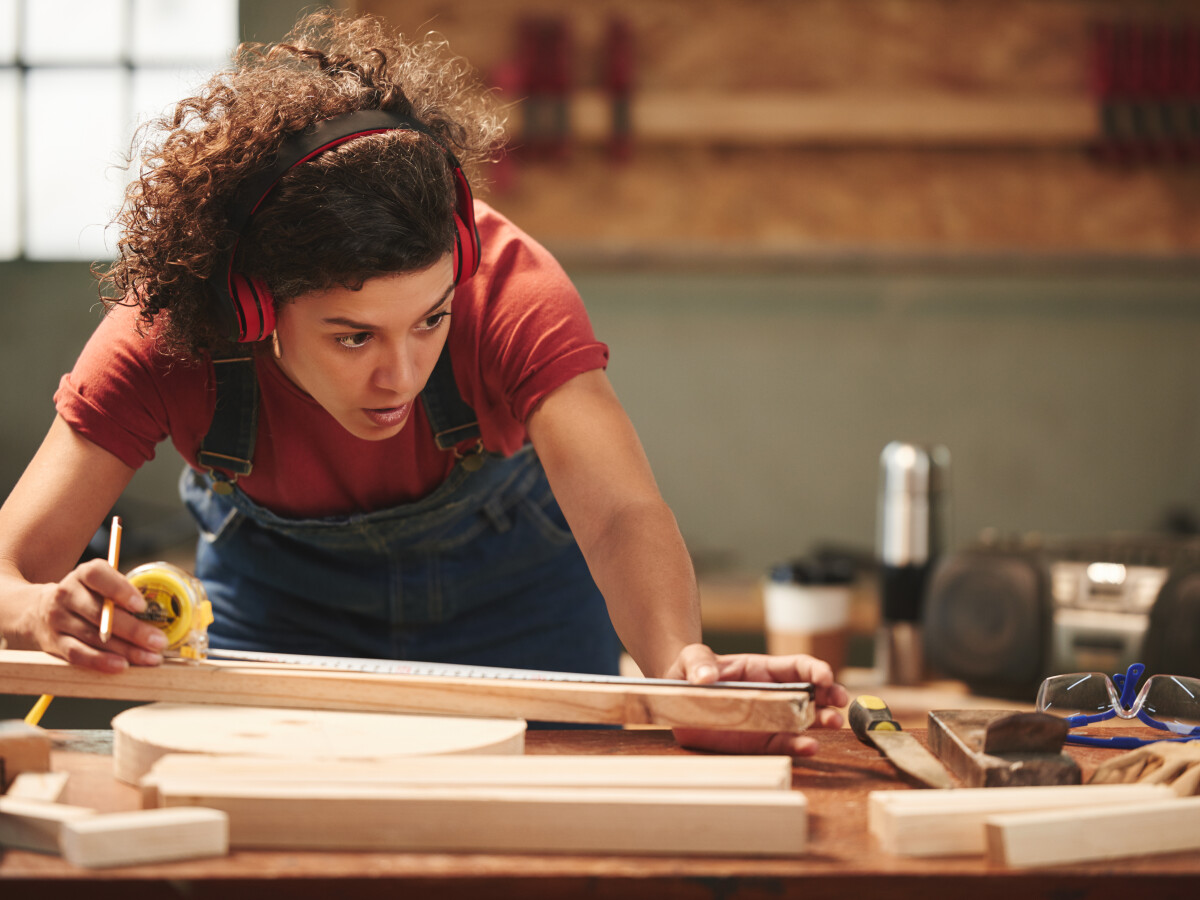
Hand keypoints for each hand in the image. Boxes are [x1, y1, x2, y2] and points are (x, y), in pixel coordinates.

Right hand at [26, 559, 167, 671]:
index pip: (97, 576)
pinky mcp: (54, 643)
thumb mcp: (100, 585)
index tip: (142, 605)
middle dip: (134, 629)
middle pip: (100, 613)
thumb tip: (158, 613)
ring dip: (126, 650)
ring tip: (151, 658)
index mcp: (82, 574)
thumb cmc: (86, 597)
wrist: (37, 611)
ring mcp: (58, 619)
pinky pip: (79, 654)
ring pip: (94, 636)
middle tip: (159, 642)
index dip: (120, 590)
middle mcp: (67, 594)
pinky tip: (122, 666)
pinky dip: (101, 661)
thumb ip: (123, 593)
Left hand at [665, 644, 848, 756]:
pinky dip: (798, 747)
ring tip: (833, 724)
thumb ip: (698, 663)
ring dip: (823, 721)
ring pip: (805, 720)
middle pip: (811, 693)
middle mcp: (773, 694)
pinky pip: (783, 744)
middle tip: (841, 702)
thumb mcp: (691, 659)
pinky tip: (809, 747)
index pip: (797, 667)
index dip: (815, 669)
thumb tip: (705, 677)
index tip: (826, 676)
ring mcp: (769, 719)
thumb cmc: (690, 673)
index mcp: (763, 670)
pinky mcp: (760, 741)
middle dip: (830, 695)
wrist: (676, 701)